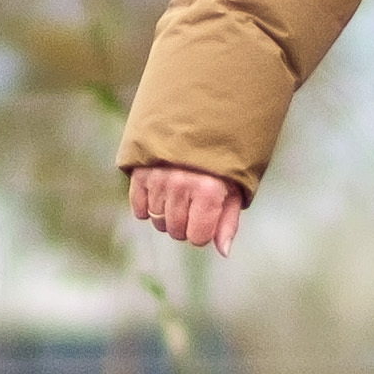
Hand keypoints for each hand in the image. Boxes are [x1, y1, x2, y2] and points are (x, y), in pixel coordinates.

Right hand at [123, 163, 247, 254]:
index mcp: (208, 190)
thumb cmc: (220, 160)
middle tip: (192, 204)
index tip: (207, 215)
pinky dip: (147, 208)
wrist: (197, 121)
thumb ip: (228, 221)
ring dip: (167, 216)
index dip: (203, 231)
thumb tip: (223, 252)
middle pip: (176, 232)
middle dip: (186, 224)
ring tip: (178, 196)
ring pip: (157, 221)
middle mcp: (181, 185)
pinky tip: (159, 195)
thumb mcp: (234, 187)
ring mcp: (158, 178)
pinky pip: (139, 209)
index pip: (198, 238)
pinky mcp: (140, 173)